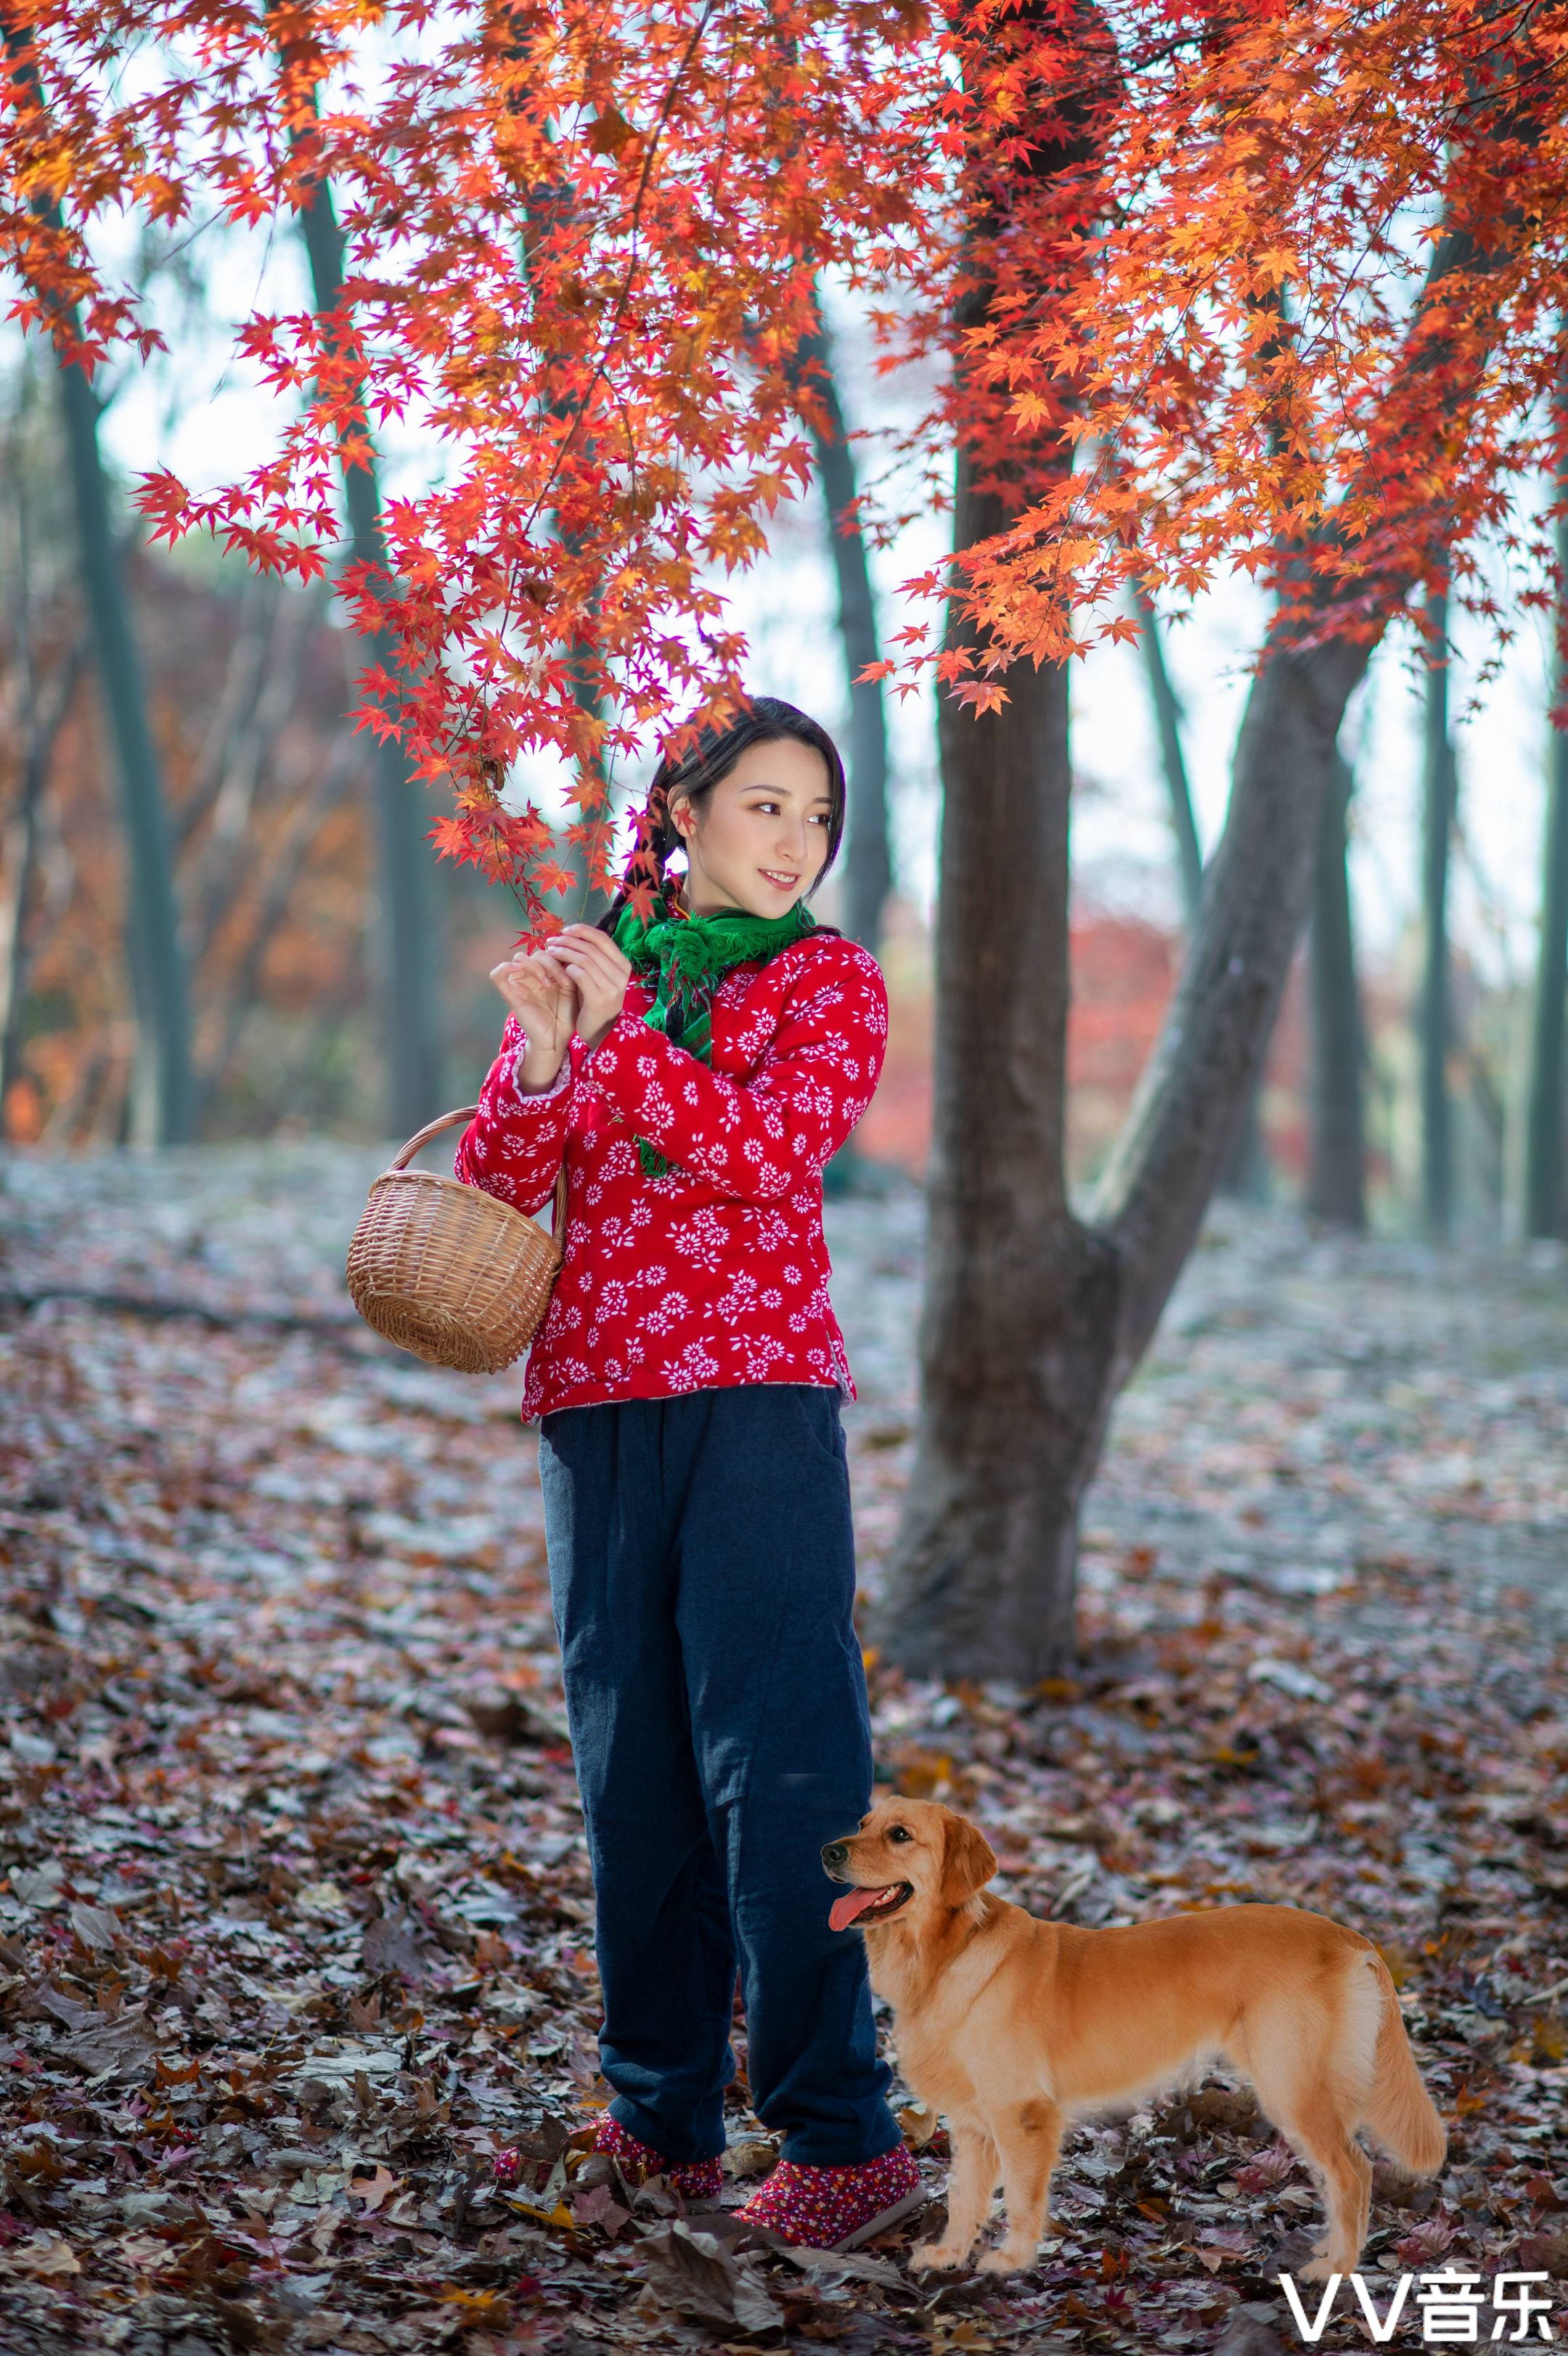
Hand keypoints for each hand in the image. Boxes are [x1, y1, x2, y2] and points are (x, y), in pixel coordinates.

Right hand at [490, 943, 579, 1091]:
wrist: (558, 1038)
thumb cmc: (566, 1015)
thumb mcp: (573, 987)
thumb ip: (570, 968)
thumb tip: (571, 948)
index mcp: (546, 971)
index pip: (549, 950)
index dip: (562, 955)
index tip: (576, 971)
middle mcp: (531, 975)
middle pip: (536, 953)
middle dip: (553, 963)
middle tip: (565, 981)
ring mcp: (519, 983)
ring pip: (520, 958)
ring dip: (537, 967)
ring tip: (549, 984)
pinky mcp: (509, 994)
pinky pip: (498, 974)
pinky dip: (506, 967)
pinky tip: (523, 972)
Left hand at [538, 924, 632, 1054]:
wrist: (601, 1031)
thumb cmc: (596, 1000)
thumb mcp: (600, 976)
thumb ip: (593, 958)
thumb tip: (574, 935)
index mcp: (623, 964)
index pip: (602, 938)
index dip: (582, 930)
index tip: (564, 931)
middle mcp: (621, 974)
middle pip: (591, 947)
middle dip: (568, 941)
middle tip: (551, 941)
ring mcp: (612, 987)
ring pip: (584, 959)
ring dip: (564, 953)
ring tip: (550, 952)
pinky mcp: (599, 999)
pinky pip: (580, 975)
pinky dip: (568, 969)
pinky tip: (560, 970)